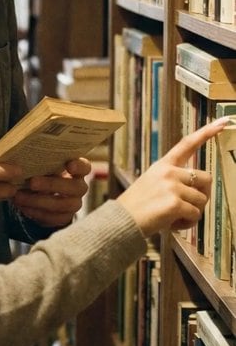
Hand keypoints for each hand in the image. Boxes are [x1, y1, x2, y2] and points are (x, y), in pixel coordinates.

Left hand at [12, 157, 90, 228]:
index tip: (69, 165)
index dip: (79, 166)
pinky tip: (23, 206)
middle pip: (74, 187)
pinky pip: (53, 218)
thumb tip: (24, 161)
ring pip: (62, 205)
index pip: (84, 167)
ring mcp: (74, 204)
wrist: (43, 194)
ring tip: (19, 197)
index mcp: (77, 170)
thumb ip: (42, 163)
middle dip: (51, 185)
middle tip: (32, 182)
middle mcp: (79, 187)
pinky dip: (35, 212)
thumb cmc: (44, 172)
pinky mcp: (64, 218)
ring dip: (39, 201)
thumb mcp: (45, 166)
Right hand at [117, 120, 228, 237]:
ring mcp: (172, 187)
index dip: (207, 132)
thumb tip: (198, 192)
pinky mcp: (175, 203)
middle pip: (206, 178)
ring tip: (174, 217)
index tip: (223, 121)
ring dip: (193, 212)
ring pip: (202, 200)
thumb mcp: (152, 183)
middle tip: (189, 207)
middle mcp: (169, 172)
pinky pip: (195, 215)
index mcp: (163, 165)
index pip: (187, 144)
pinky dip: (187, 223)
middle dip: (203, 195)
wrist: (121, 221)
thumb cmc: (137, 207)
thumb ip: (174, 181)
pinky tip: (172, 224)